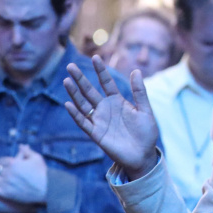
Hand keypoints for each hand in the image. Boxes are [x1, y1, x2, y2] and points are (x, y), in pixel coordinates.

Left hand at [0, 145, 47, 205]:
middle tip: (2, 172)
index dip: (4, 162)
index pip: (2, 160)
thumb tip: (20, 145)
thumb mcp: (37, 158)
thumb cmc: (43, 173)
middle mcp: (7, 172)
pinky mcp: (4, 193)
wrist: (47, 190)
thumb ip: (27, 151)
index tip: (8, 165)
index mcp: (14, 163)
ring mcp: (5, 183)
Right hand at [63, 56, 159, 177]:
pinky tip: (69, 103)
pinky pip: (83, 122)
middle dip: (81, 79)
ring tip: (67, 80)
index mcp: (117, 101)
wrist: (143, 155)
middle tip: (70, 66)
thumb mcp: (145, 110)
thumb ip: (140, 92)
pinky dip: (76, 114)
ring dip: (74, 93)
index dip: (101, 71)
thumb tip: (136, 71)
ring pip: (83, 104)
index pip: (107, 83)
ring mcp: (99, 120)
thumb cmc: (145, 132)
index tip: (95, 57)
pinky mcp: (96, 134)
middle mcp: (105, 109)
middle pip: (90, 91)